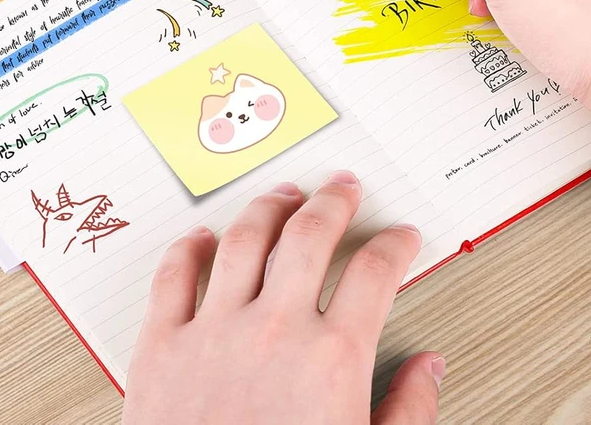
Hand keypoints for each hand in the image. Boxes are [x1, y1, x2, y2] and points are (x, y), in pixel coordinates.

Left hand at [122, 173, 443, 424]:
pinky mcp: (161, 345)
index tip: (400, 237)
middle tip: (343, 188)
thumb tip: (429, 367)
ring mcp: (213, 331)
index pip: (374, 274)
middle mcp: (273, 330)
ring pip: (244, 239)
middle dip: (333, 203)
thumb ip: (407, 414)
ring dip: (269, 207)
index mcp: (331, 360)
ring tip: (283, 194)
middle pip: (309, 236)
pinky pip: (174, 275)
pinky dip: (190, 247)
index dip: (394, 245)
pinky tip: (204, 236)